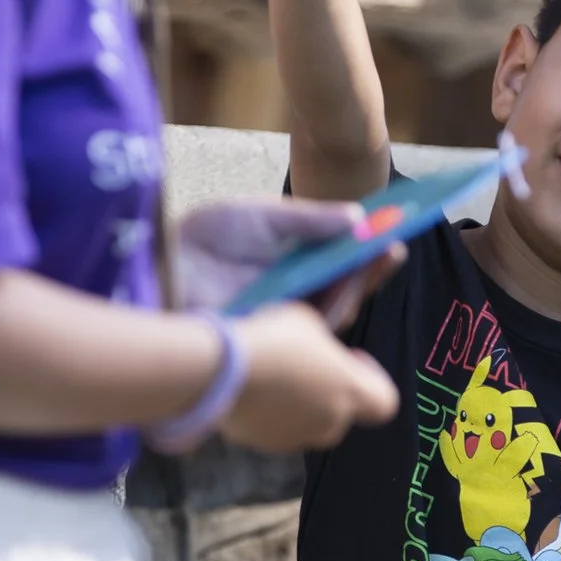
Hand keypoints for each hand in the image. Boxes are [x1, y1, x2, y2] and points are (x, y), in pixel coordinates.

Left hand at [170, 197, 404, 330]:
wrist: (163, 266)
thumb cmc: (206, 241)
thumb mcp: (264, 218)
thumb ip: (309, 220)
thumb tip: (358, 217)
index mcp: (292, 265)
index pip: (342, 261)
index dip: (370, 249)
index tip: (396, 230)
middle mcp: (294, 296)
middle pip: (346, 289)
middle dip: (373, 269)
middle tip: (393, 246)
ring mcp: (284, 321)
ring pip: (336, 311)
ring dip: (358, 285)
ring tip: (374, 259)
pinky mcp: (274, 342)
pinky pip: (312, 332)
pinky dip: (332, 309)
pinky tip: (344, 290)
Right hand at [216, 303, 398, 451]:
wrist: (223, 371)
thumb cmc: (275, 339)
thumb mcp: (308, 322)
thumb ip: (323, 341)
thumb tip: (318, 347)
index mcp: (350, 391)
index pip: (385, 403)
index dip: (374, 380)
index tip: (350, 358)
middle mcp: (330, 422)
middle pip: (341, 414)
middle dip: (328, 392)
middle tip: (305, 365)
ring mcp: (295, 438)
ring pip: (306, 424)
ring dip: (298, 405)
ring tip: (273, 375)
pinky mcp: (262, 444)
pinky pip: (273, 428)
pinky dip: (268, 414)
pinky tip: (250, 388)